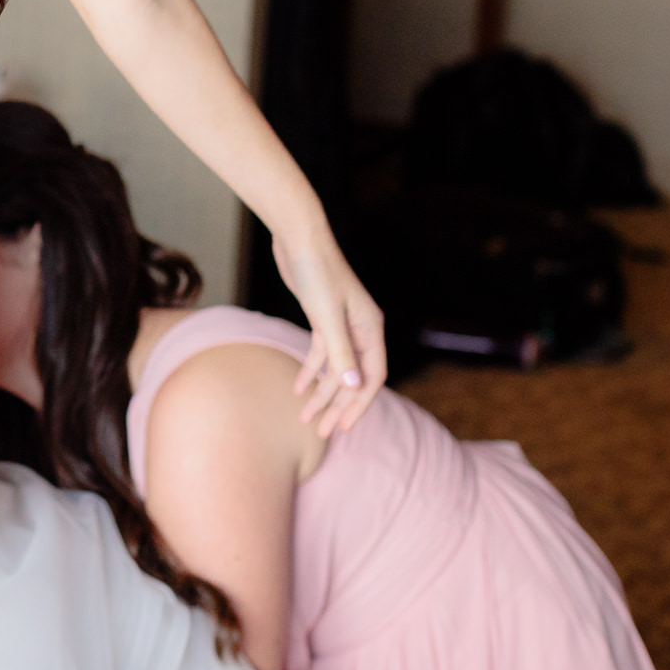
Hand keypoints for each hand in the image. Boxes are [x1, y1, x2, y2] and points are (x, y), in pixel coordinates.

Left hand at [275, 233, 385, 436]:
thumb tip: (354, 388)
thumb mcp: (326, 316)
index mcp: (371, 329)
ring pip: (335, 368)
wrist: (298, 238)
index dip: (359, 403)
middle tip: (321, 431)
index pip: (372, 376)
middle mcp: (361, 329)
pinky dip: (310, 371)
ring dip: (321, 393)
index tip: (342, 426)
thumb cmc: (316, 273)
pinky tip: (299, 389)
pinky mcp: (322, 318)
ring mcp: (342, 324)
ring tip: (305, 417)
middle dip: (337, 405)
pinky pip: (321, 353)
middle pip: (353, 377)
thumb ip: (340, 353)